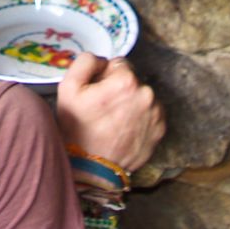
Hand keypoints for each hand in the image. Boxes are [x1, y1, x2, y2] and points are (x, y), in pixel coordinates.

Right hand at [56, 53, 165, 171]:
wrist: (92, 168)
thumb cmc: (78, 128)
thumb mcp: (68, 87)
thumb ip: (86, 62)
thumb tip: (103, 61)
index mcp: (126, 81)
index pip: (119, 64)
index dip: (105, 77)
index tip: (98, 93)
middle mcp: (146, 94)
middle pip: (132, 80)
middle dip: (119, 89)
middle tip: (104, 109)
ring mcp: (156, 113)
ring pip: (141, 97)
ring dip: (130, 103)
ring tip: (114, 121)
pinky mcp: (161, 129)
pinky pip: (150, 113)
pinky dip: (139, 118)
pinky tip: (125, 129)